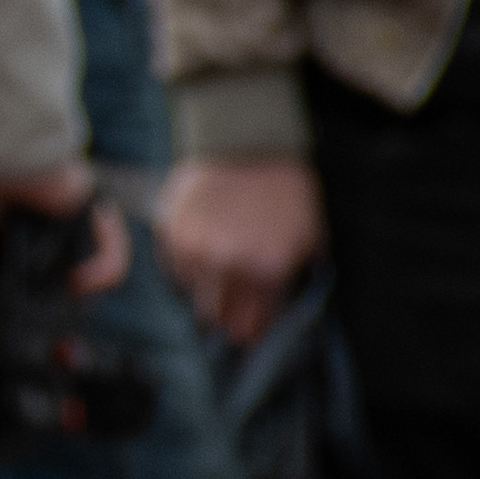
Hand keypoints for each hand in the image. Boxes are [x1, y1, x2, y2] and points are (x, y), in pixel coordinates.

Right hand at [0, 148, 107, 331]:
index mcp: (8, 244)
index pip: (25, 285)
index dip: (28, 311)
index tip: (26, 333)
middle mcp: (41, 236)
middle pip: (65, 282)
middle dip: (65, 306)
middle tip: (58, 329)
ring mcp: (69, 228)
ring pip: (95, 268)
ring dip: (90, 286)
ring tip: (72, 293)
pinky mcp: (93, 215)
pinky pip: (112, 249)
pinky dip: (105, 268)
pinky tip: (83, 280)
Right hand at [157, 153, 325, 350]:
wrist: (245, 144)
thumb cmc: (284, 190)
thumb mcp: (310, 234)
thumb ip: (295, 275)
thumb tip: (276, 307)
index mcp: (267, 269)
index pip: (257, 321)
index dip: (256, 330)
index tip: (252, 335)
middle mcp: (227, 266)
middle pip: (220, 316)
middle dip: (229, 318)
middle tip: (233, 316)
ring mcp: (193, 250)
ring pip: (194, 295)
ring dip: (207, 292)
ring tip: (218, 280)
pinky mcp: (169, 234)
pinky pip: (176, 269)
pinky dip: (188, 269)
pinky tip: (202, 257)